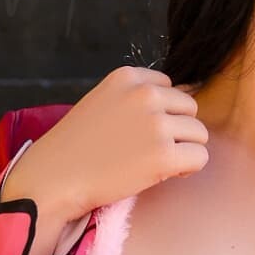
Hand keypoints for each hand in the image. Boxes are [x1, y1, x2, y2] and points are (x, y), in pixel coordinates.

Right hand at [7, 65, 208, 220]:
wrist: (54, 177)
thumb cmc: (76, 147)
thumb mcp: (102, 102)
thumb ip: (135, 98)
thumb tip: (182, 98)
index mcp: (128, 76)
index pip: (170, 88)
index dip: (162, 113)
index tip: (141, 133)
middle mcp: (145, 94)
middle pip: (190, 108)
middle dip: (177, 130)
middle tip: (151, 151)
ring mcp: (156, 124)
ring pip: (199, 134)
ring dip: (184, 150)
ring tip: (157, 163)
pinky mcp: (164, 154)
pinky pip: (200, 157)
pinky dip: (188, 169)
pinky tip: (165, 174)